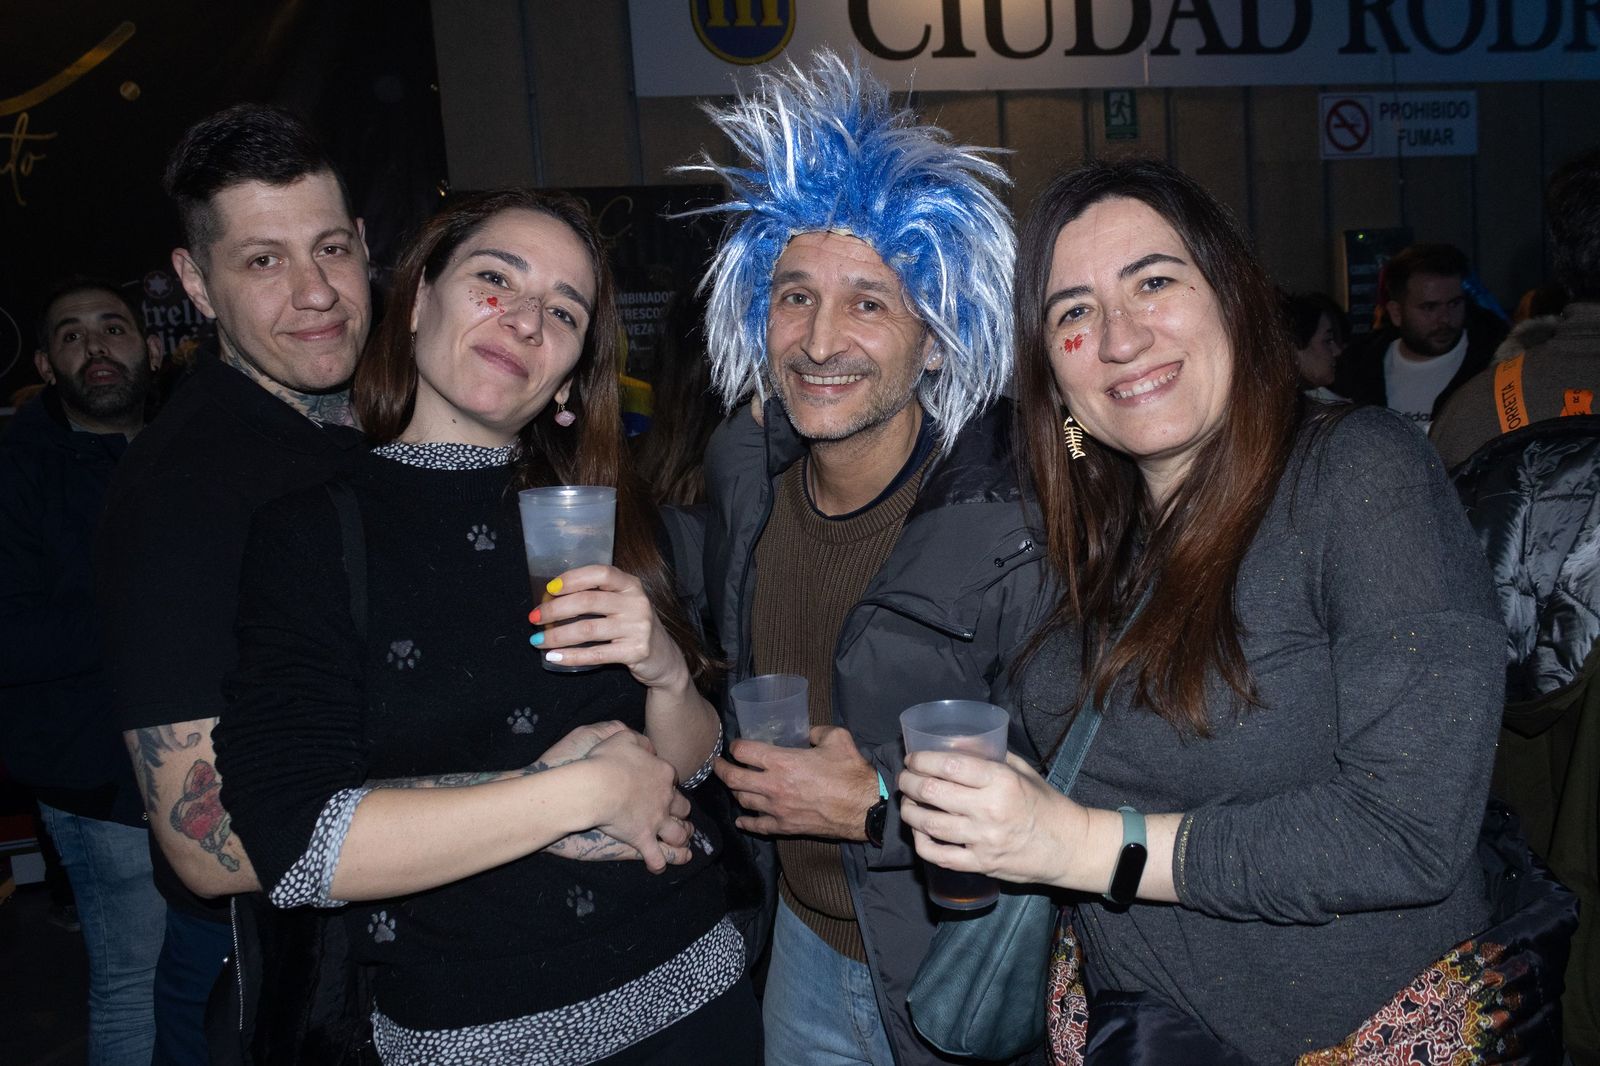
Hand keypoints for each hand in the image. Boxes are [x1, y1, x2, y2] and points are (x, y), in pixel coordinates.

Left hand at [535, 566, 689, 690]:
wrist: (665, 659)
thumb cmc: (634, 627)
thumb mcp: (624, 604)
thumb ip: (598, 596)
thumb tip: (551, 598)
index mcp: (632, 585)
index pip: (601, 573)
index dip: (573, 578)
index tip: (550, 588)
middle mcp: (637, 603)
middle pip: (588, 601)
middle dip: (554, 609)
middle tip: (534, 618)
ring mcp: (638, 628)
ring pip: (587, 629)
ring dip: (557, 635)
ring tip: (538, 640)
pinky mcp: (636, 652)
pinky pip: (595, 654)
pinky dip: (570, 656)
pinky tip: (554, 657)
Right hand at [540, 721, 680, 863]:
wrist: (597, 786)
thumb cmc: (606, 760)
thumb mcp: (624, 738)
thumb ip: (640, 741)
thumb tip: (649, 747)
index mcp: (663, 772)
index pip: (673, 778)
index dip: (667, 782)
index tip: (661, 785)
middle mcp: (666, 798)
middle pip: (683, 807)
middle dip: (681, 812)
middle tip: (676, 816)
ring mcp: (657, 820)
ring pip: (679, 834)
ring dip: (679, 838)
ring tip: (679, 842)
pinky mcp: (643, 838)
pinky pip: (656, 857)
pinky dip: (658, 863)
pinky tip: (658, 866)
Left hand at [713, 726, 877, 838]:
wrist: (865, 808)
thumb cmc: (852, 772)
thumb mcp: (837, 738)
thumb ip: (817, 731)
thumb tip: (807, 733)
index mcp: (783, 762)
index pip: (744, 752)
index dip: (736, 746)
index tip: (736, 746)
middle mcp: (774, 786)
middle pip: (733, 778)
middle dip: (721, 769)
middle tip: (718, 764)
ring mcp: (777, 809)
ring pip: (742, 800)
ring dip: (735, 791)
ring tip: (735, 785)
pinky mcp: (785, 827)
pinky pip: (757, 825)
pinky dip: (746, 821)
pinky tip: (741, 819)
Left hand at [898, 750, 1083, 885]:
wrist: (1068, 846)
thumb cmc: (1044, 803)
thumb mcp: (1022, 771)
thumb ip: (989, 756)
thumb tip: (954, 742)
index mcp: (1001, 781)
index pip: (949, 765)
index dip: (922, 760)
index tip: (912, 759)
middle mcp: (989, 810)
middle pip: (931, 792)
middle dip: (909, 782)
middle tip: (905, 778)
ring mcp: (983, 840)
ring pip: (929, 824)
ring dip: (909, 811)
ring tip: (908, 803)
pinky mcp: (981, 864)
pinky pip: (939, 856)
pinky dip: (921, 843)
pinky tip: (919, 832)